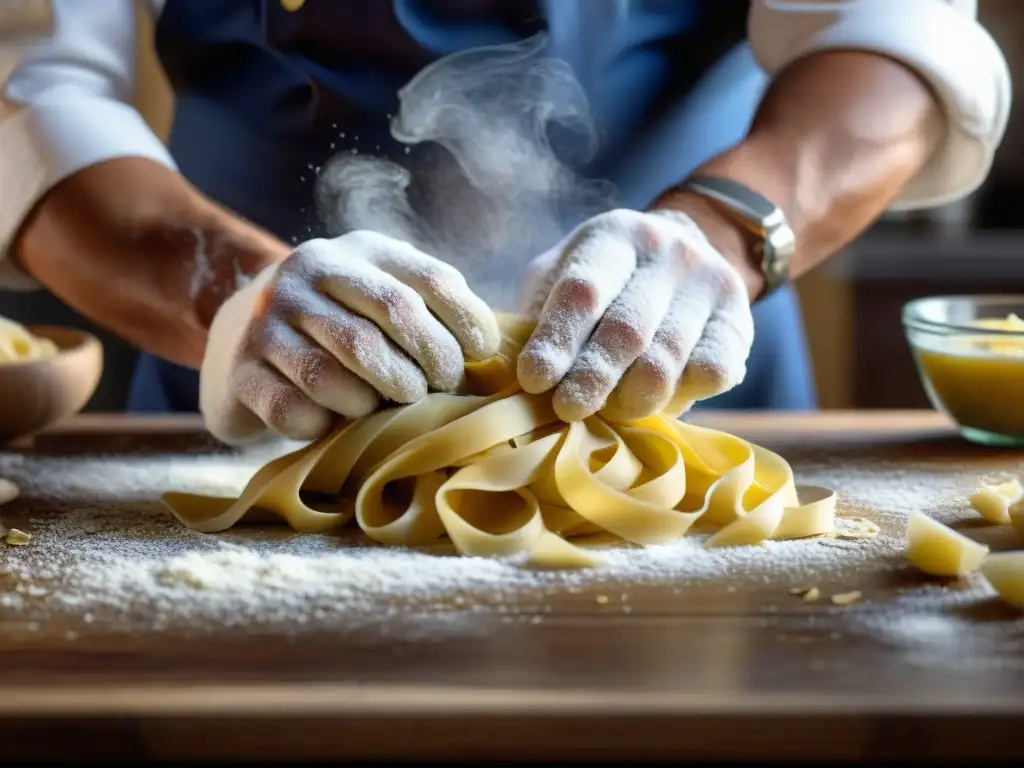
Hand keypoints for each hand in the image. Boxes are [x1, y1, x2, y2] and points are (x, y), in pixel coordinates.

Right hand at [200, 231, 500, 443]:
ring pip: (340, 368)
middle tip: (441, 389)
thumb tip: (497, 349)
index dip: (466, 320)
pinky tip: (333, 422)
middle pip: (393, 315)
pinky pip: (295, 408)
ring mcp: (267, 319)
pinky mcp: (241, 369)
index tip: (483, 355)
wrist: (238, 338)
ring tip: (389, 405)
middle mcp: (309, 271)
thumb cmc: (338, 327)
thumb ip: (431, 308)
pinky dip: (324, 424)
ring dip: (377, 398)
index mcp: (358, 251)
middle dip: (432, 362)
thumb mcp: (381, 297)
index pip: (429, 278)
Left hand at [517, 208, 754, 422]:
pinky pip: (713, 370)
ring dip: (633, 397)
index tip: (533, 379)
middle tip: (567, 410)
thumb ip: (537, 310)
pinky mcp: (740, 319)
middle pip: (628, 328)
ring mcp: (710, 284)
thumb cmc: (605, 278)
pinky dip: (684, 396)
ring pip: (669, 357)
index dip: (557, 339)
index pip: (582, 290)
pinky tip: (660, 404)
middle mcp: (669, 252)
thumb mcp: (562, 273)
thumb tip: (505, 369)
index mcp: (615, 236)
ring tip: (608, 414)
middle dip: (593, 376)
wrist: (690, 250)